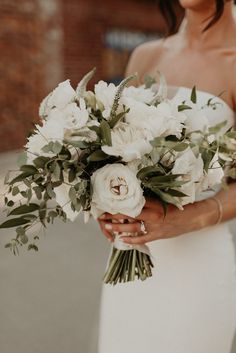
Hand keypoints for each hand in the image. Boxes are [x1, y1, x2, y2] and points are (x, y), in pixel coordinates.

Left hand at [98, 197, 217, 244]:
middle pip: (129, 213)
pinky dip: (132, 240)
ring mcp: (155, 226)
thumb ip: (150, 200)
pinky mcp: (158, 235)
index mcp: (154, 202)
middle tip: (102, 214)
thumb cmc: (179, 206)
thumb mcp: (164, 199)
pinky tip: (122, 240)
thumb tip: (133, 198)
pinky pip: (142, 239)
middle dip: (114, 214)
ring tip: (107, 227)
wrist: (194, 217)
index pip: (133, 202)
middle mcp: (153, 214)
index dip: (120, 202)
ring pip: (133, 227)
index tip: (109, 201)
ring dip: (118, 228)